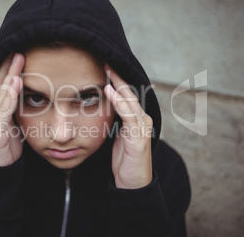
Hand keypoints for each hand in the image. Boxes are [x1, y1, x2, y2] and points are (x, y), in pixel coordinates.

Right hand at [0, 53, 24, 166]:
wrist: (1, 167)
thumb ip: (20, 106)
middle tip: (20, 48)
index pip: (3, 82)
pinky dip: (9, 95)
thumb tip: (34, 92)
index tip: (20, 51)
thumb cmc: (10, 143)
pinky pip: (2, 110)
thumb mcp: (17, 121)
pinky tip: (16, 82)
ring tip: (18, 59)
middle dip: (9, 65)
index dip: (9, 67)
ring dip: (9, 74)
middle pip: (0, 82)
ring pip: (0, 93)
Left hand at [104, 64, 152, 188]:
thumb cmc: (124, 159)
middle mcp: (142, 120)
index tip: (104, 67)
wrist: (133, 183)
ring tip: (108, 71)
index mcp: (136, 118)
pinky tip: (111, 92)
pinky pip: (130, 116)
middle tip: (106, 62)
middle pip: (130, 94)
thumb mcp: (116, 136)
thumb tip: (101, 107)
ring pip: (131, 101)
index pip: (126, 95)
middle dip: (118, 77)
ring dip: (119, 86)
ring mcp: (143, 128)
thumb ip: (114, 121)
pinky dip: (121, 103)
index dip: (116, 80)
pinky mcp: (139, 138)